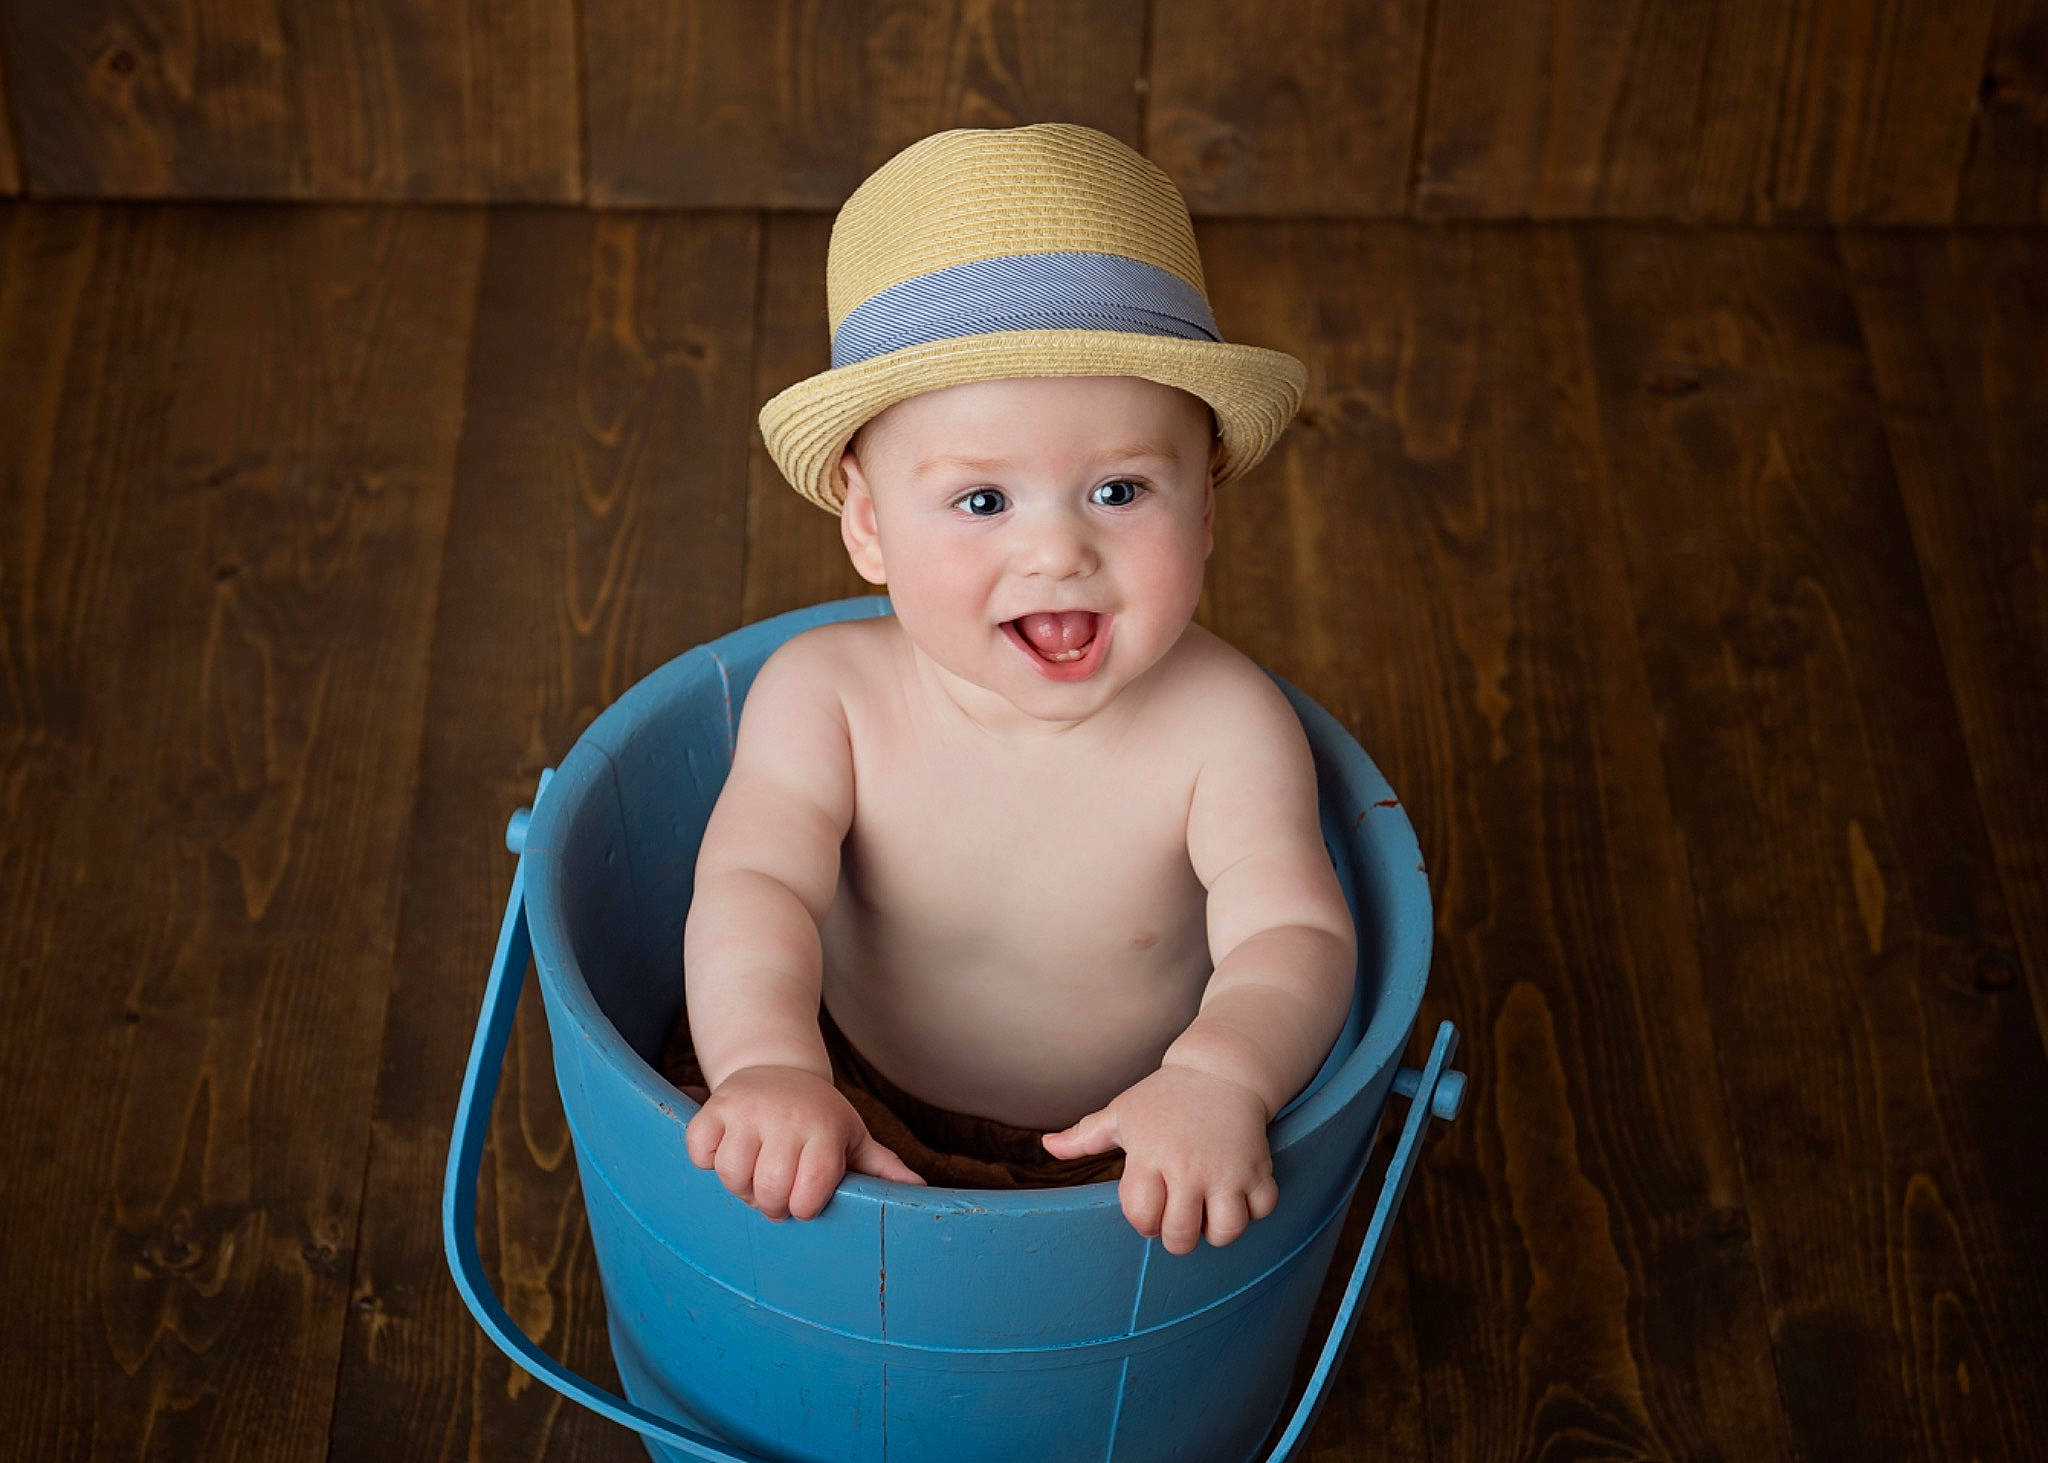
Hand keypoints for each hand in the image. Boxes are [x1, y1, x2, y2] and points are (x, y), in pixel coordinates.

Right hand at [685, 1064, 925, 1219]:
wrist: (776, 1069)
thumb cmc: (819, 1117)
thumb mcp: (852, 1137)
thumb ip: (882, 1167)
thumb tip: (919, 1191)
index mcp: (824, 1129)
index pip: (809, 1192)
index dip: (804, 1207)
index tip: (805, 1202)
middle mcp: (786, 1118)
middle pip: (770, 1190)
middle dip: (772, 1204)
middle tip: (776, 1194)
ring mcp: (747, 1111)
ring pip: (733, 1175)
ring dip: (740, 1186)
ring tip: (754, 1175)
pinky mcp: (714, 1108)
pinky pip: (700, 1152)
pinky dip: (708, 1161)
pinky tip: (727, 1152)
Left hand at [1040, 1064, 1278, 1253]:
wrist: (1220, 1070)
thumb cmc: (1164, 1096)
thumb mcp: (1122, 1112)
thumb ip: (1084, 1137)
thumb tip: (1047, 1146)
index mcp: (1150, 1156)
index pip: (1142, 1217)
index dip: (1143, 1223)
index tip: (1150, 1209)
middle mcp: (1188, 1167)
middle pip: (1181, 1236)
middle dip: (1176, 1238)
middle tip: (1179, 1219)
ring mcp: (1226, 1170)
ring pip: (1226, 1231)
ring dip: (1216, 1231)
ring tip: (1209, 1213)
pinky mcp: (1258, 1167)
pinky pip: (1262, 1210)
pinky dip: (1253, 1211)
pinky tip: (1238, 1196)